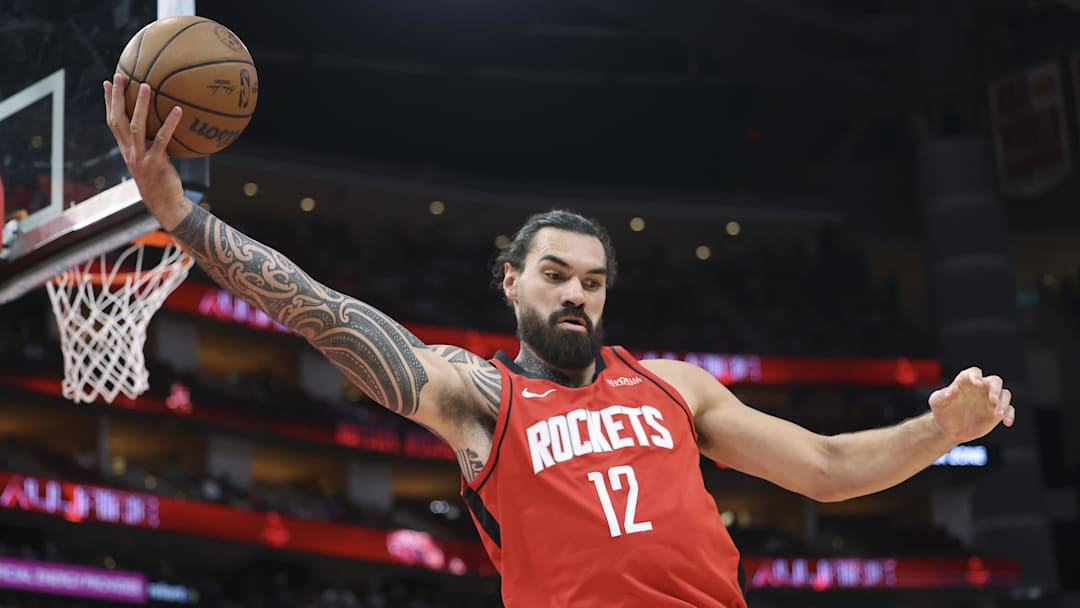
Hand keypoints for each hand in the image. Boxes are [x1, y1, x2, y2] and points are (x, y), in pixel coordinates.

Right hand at [103, 74, 187, 227]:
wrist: (164, 204)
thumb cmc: (161, 181)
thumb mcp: (151, 160)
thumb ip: (151, 144)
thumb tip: (161, 127)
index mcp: (126, 149)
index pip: (112, 122)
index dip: (108, 103)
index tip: (107, 83)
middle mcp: (129, 151)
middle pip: (117, 120)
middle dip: (116, 97)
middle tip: (119, 75)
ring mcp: (140, 157)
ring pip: (136, 126)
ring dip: (139, 105)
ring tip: (146, 86)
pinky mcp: (155, 162)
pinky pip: (162, 139)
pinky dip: (169, 123)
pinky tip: (178, 110)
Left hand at [928, 367, 1014, 443]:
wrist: (949, 429)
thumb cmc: (942, 412)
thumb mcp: (937, 403)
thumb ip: (943, 395)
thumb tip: (952, 389)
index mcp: (965, 382)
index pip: (973, 373)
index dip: (976, 376)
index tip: (977, 383)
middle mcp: (981, 388)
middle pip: (994, 381)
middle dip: (995, 389)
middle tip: (993, 399)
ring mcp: (990, 400)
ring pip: (1005, 394)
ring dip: (1004, 403)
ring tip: (998, 414)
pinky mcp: (996, 412)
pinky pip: (1009, 409)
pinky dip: (1010, 414)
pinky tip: (1007, 422)